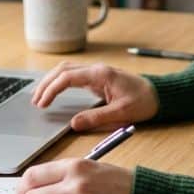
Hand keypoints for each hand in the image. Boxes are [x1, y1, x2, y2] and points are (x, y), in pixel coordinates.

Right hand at [30, 61, 157, 130]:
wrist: (159, 95)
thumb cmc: (143, 102)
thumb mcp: (121, 114)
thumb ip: (96, 118)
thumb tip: (73, 123)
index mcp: (100, 75)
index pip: (67, 77)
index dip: (51, 90)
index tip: (42, 104)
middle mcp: (96, 70)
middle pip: (63, 70)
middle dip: (46, 84)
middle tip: (35, 101)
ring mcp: (96, 72)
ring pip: (66, 70)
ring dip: (51, 81)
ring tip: (39, 97)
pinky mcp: (98, 78)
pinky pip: (73, 75)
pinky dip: (60, 81)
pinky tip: (54, 91)